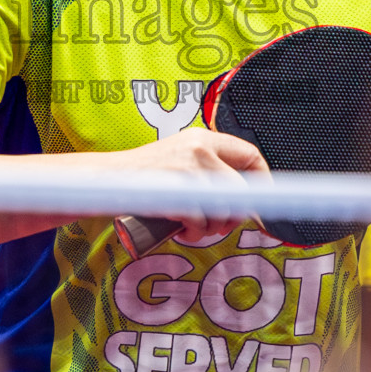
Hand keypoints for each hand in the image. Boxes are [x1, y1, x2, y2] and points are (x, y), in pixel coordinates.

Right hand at [117, 127, 268, 240]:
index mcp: (203, 137)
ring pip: (225, 209)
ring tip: (195, 228)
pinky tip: (184, 231)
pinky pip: (203, 222)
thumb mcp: (181, 158)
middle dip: (235, 215)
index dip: (262, 182)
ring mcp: (189, 169)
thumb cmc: (146, 175)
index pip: (251, 155)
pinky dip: (195, 234)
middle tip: (220, 224)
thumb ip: (210, 168)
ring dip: (213, 228)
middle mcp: (200, 148)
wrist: (109, 179)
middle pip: (242, 189)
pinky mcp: (178, 192)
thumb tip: (245, 197)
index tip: (258, 202)